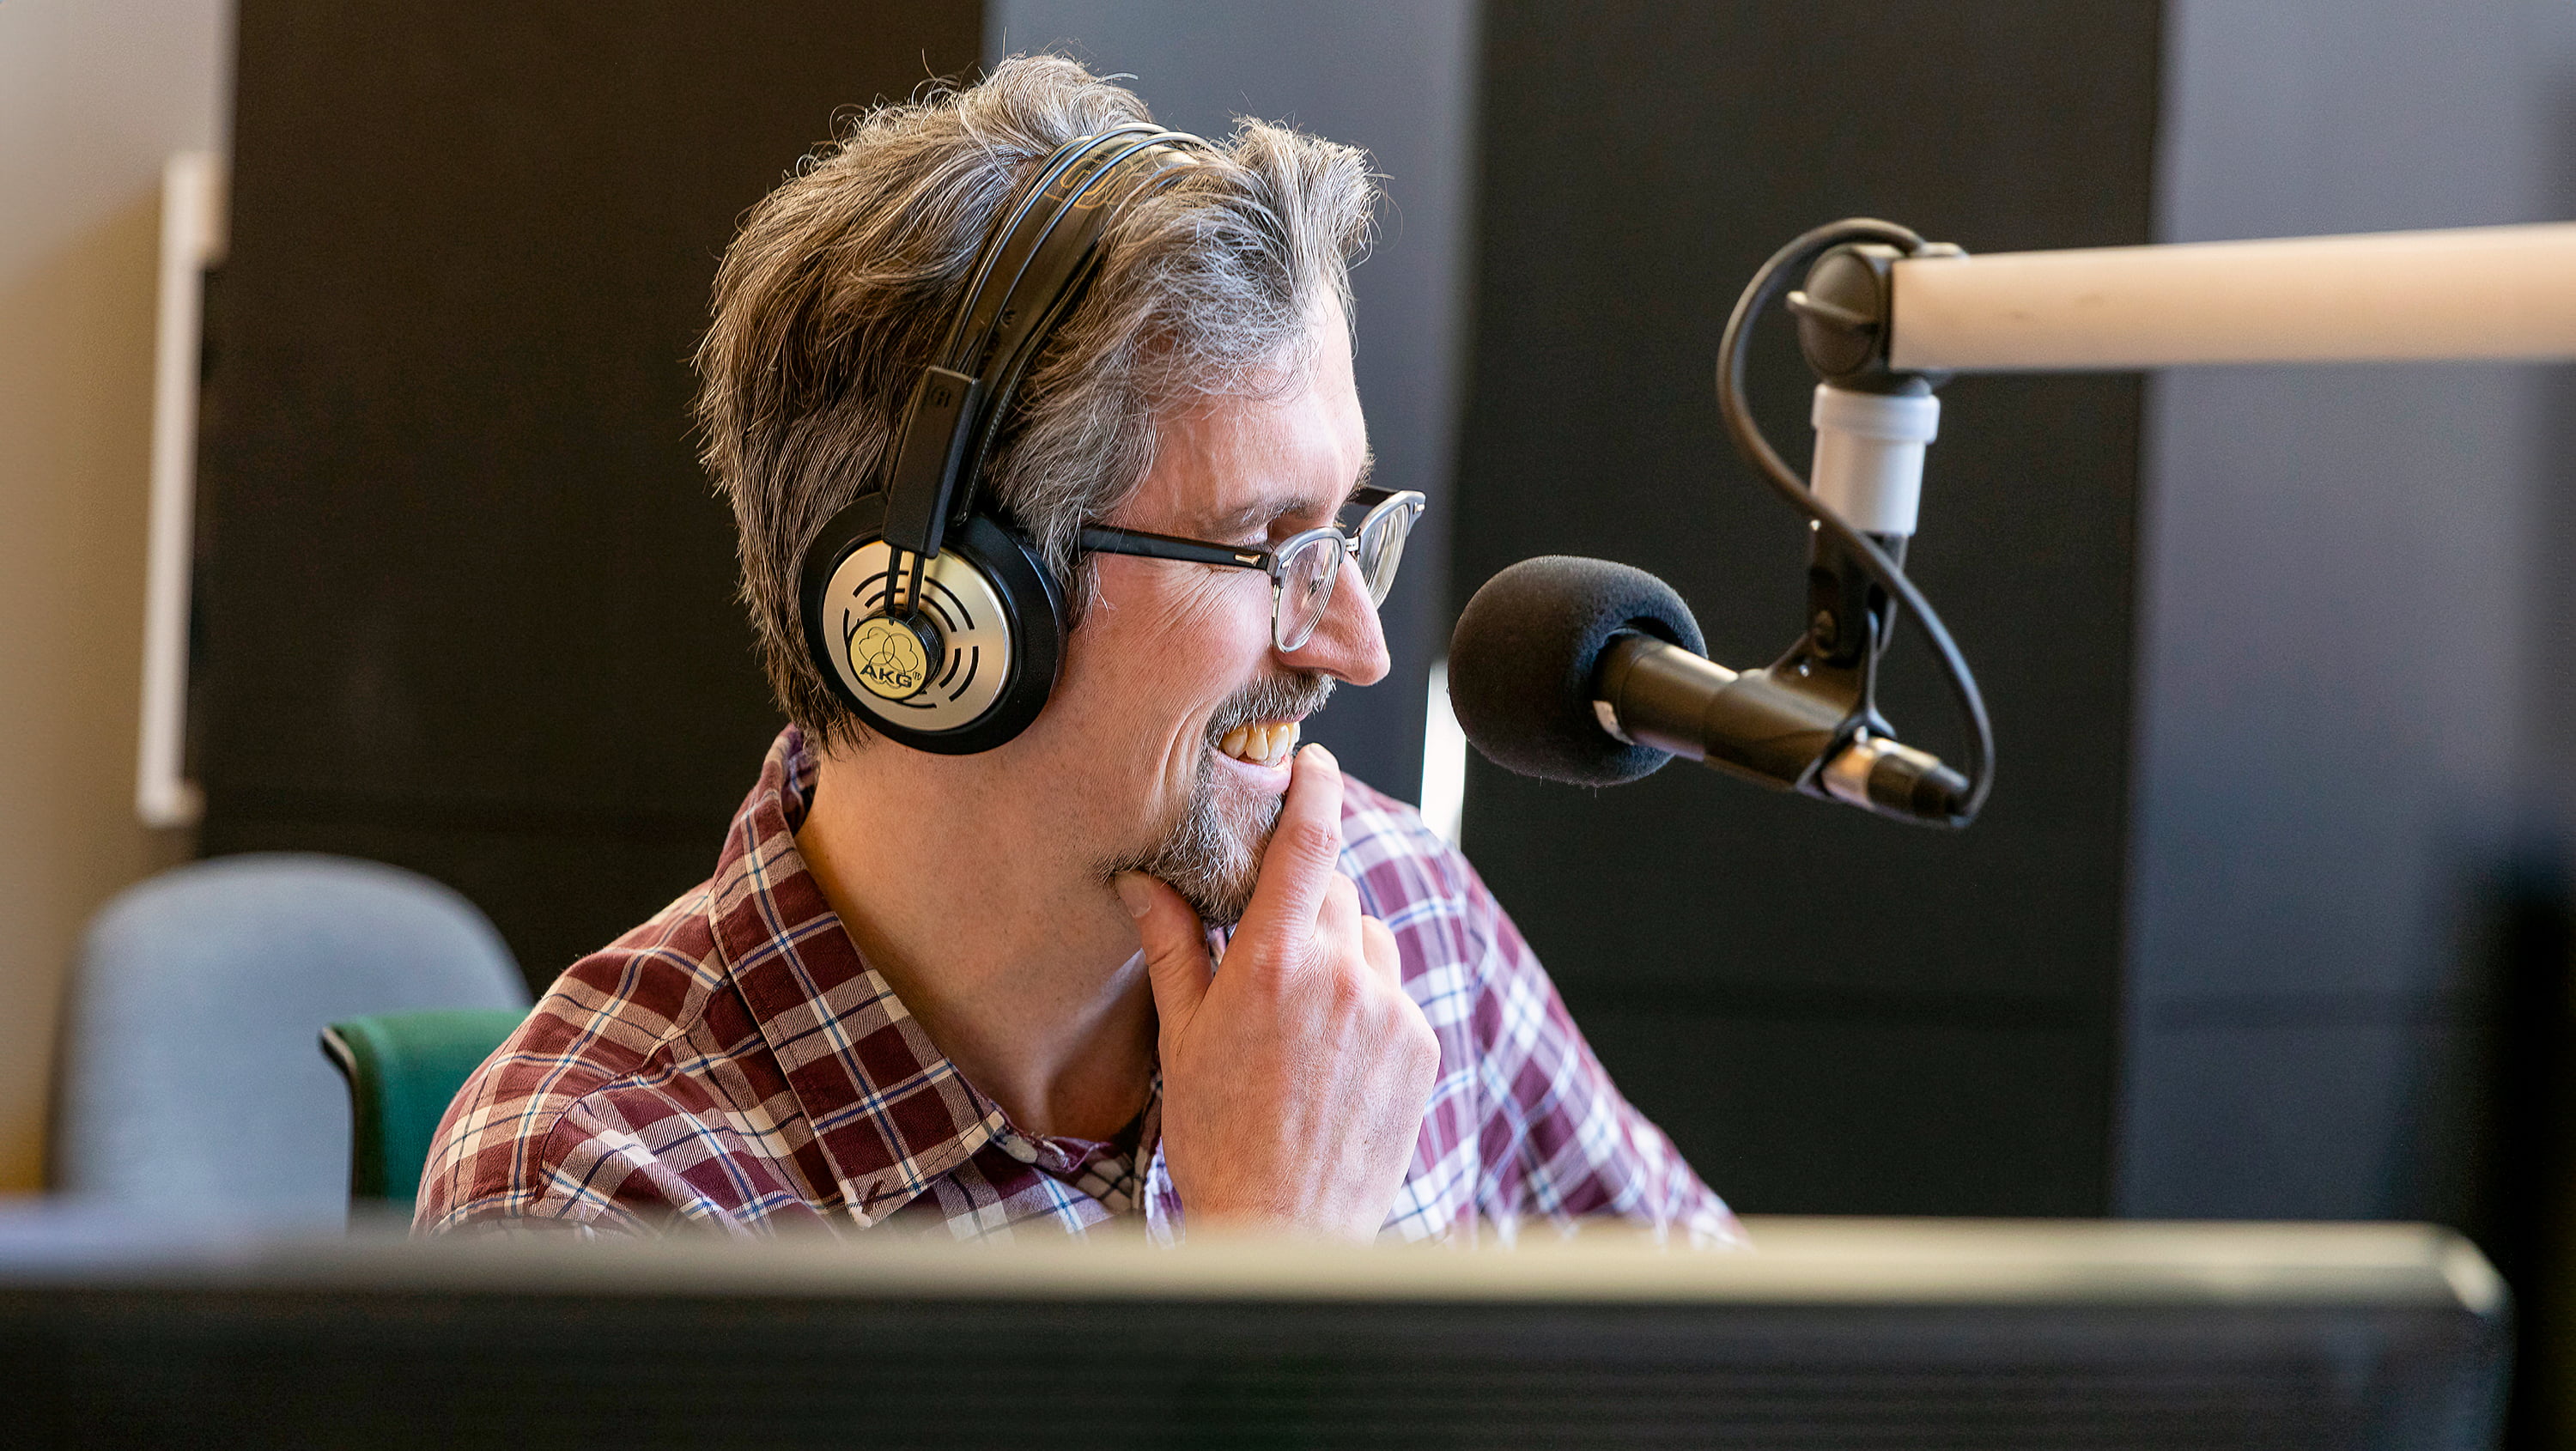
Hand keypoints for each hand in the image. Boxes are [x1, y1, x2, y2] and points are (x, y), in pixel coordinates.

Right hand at [1117, 743, 1439, 1241]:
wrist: (1285, 1229)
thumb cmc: (1219, 1136)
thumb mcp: (1183, 1033)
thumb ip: (1174, 944)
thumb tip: (1142, 879)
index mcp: (1274, 962)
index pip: (1309, 842)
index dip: (1317, 788)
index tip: (1316, 764)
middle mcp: (1341, 975)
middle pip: (1336, 891)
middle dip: (1305, 903)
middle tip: (1269, 950)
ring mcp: (1389, 1010)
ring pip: (1370, 941)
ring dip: (1341, 953)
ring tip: (1300, 1020)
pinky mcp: (1422, 1046)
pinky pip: (1396, 994)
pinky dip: (1368, 1004)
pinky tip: (1332, 1057)